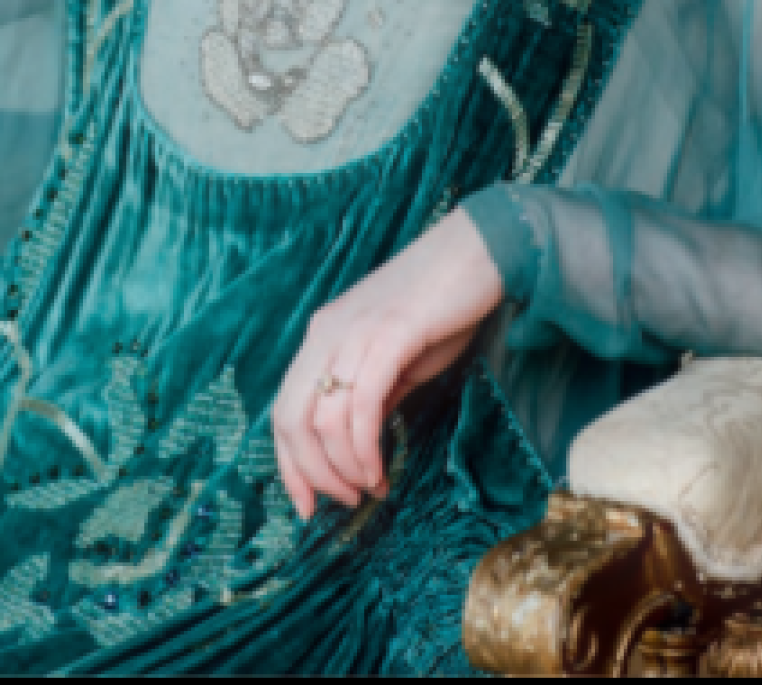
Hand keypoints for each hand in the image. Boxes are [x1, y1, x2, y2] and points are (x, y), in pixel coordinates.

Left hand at [271, 208, 503, 520]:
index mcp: (322, 336)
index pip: (284, 410)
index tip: (305, 507)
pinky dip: (364, 448)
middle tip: (342, 502)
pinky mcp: (387, 335)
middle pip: (292, 418)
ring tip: (371, 487)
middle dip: (311, 474)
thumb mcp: (395, 359)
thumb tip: (358, 445)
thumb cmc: (441, 307)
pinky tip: (379, 470)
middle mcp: (326, 333)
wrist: (477, 254)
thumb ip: (372, 395)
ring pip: (324, 418)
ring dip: (344, 468)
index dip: (289, 464)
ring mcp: (354, 332)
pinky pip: (362, 404)